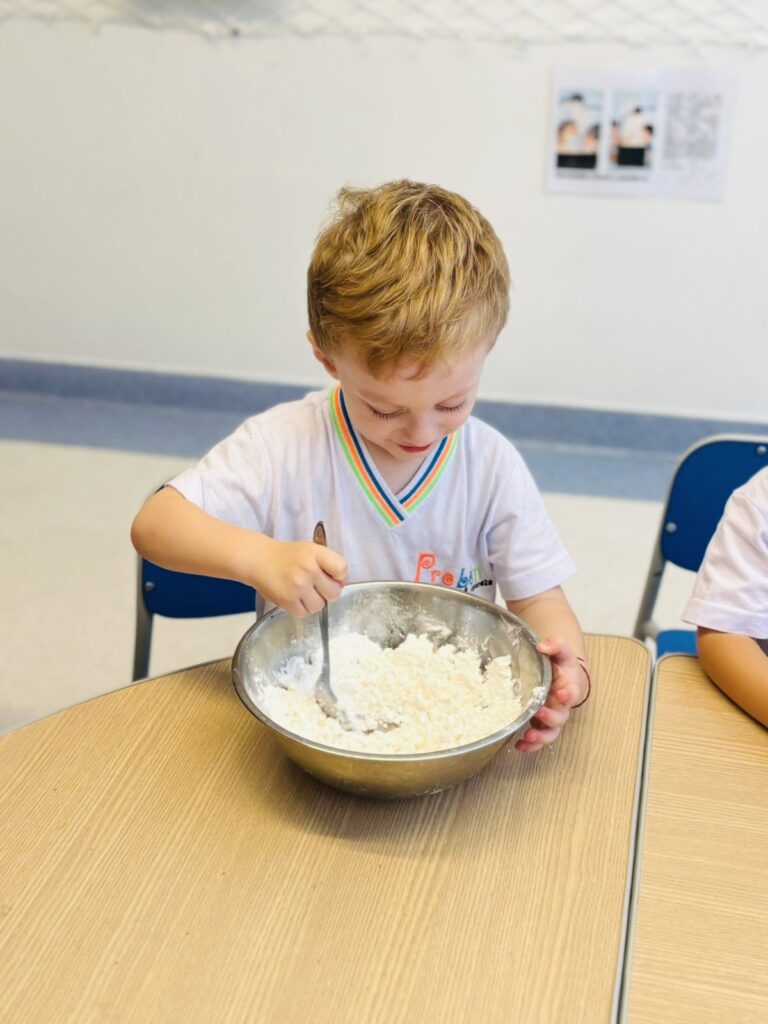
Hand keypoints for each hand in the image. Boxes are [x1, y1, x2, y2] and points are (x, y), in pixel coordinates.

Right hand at [255, 538, 346, 617]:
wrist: (259, 559)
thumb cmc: (287, 556)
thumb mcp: (311, 550)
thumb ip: (329, 564)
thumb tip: (341, 584)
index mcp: (315, 553)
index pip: (341, 568)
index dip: (339, 575)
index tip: (330, 575)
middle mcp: (308, 569)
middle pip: (334, 592)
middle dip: (327, 591)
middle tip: (315, 585)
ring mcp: (297, 586)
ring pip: (320, 606)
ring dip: (314, 602)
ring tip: (303, 592)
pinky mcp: (287, 600)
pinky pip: (304, 613)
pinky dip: (301, 609)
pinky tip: (295, 598)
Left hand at [515, 637, 584, 752]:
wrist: (558, 674)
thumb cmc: (560, 663)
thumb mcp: (560, 650)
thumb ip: (555, 645)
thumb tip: (542, 646)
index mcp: (568, 687)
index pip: (572, 693)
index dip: (568, 695)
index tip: (561, 693)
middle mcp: (561, 705)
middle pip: (560, 717)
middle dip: (550, 717)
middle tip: (538, 712)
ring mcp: (551, 717)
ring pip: (551, 733)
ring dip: (540, 737)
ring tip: (528, 737)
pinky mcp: (540, 724)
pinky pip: (538, 739)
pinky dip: (530, 745)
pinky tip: (519, 746)